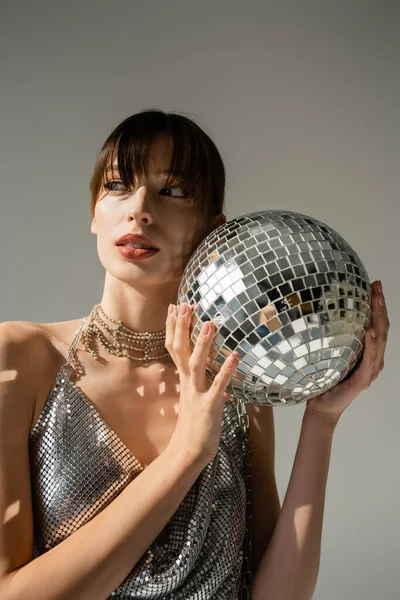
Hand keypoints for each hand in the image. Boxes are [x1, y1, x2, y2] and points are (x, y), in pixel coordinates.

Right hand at [165, 302, 238, 463]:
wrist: (189, 452)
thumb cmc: (195, 424)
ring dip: (202, 343)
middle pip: (180, 350)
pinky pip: (217, 387)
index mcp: (184, 379)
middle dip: (182, 327)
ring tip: (210, 324)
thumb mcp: (197, 398)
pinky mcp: (209, 407)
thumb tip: (220, 375)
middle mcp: (187, 383)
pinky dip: (225, 371)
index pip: (175, 347)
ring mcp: (197, 394)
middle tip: (186, 304)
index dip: (174, 327)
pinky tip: (234, 357)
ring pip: (196, 365)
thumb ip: (204, 383)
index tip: (175, 306)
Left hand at [305, 280, 389, 425]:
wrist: (322, 406)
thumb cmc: (324, 380)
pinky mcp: (363, 379)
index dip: (378, 305)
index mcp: (368, 353)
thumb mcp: (329, 354)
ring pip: (380, 340)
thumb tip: (319, 313)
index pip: (377, 324)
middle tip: (377, 287)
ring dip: (379, 319)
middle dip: (381, 306)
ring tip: (377, 302)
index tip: (375, 285)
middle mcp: (374, 360)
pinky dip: (372, 344)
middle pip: (382, 328)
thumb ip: (333, 338)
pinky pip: (370, 359)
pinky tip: (371, 332)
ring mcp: (371, 370)